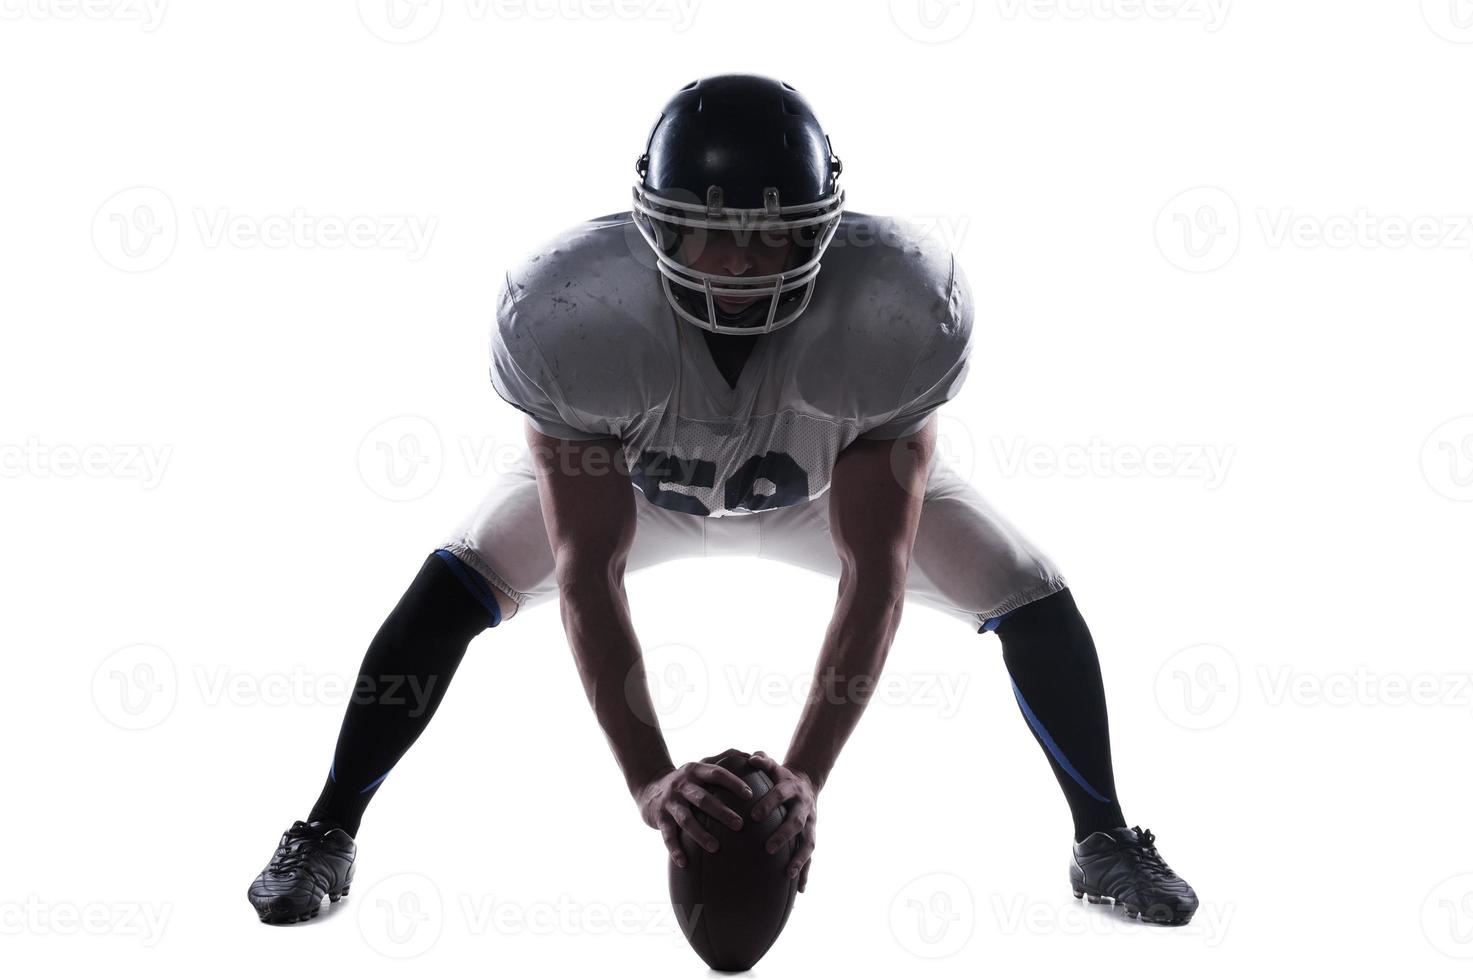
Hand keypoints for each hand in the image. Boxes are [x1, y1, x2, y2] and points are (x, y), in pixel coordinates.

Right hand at [636, 755, 753, 868]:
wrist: (649, 788)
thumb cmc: (685, 781)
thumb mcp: (699, 767)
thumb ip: (723, 759)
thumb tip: (752, 755)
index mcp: (695, 771)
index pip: (716, 774)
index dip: (733, 783)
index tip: (749, 795)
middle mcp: (682, 785)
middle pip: (703, 799)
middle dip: (721, 812)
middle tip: (740, 825)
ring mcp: (670, 802)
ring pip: (686, 819)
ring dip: (700, 834)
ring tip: (716, 848)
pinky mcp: (659, 818)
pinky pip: (667, 836)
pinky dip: (675, 849)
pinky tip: (684, 863)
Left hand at [748, 751, 817, 891]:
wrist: (806, 783)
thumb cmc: (780, 777)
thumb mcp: (774, 766)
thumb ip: (763, 761)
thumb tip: (750, 757)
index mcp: (792, 789)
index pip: (780, 795)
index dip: (769, 804)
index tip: (754, 816)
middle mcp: (804, 807)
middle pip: (795, 821)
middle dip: (783, 835)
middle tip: (768, 847)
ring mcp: (810, 823)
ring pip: (807, 842)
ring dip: (800, 859)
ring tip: (788, 874)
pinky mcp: (812, 837)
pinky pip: (810, 857)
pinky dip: (806, 873)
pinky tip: (800, 890)